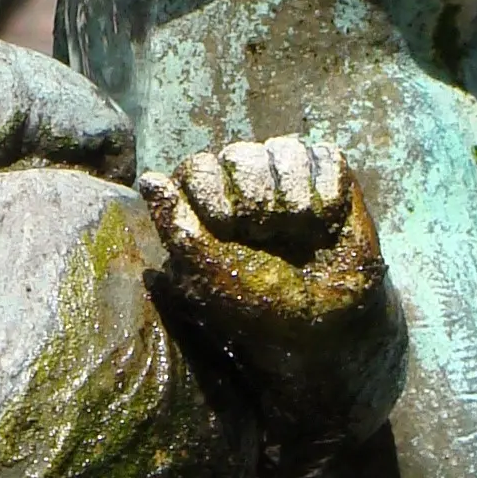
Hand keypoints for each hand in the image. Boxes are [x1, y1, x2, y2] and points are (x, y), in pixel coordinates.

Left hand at [139, 137, 404, 474]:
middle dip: (256, 201)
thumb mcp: (209, 274)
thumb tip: (147, 178)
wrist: (326, 328)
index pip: (198, 167)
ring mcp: (287, 174)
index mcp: (209, 200)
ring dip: (293, 199)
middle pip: (240, 155)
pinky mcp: (329, 176)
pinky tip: (326, 222)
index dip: (214, 198)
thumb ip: (177, 226)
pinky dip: (326, 191)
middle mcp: (244, 180)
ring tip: (298, 232)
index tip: (230, 233)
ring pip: (283, 149)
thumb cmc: (260, 305)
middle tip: (269, 238)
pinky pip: (325, 157)